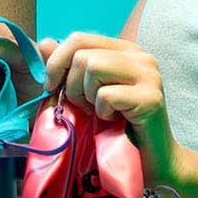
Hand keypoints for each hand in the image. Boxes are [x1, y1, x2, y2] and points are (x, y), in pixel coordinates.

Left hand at [42, 31, 181, 185]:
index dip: (57, 62)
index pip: (79, 39)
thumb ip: (67, 67)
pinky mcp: (151, 97)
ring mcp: (149, 75)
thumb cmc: (116, 127)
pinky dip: (102, 112)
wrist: (151, 159)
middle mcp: (140, 56)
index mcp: (125, 50)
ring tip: (100, 112)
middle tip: (85, 107)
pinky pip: (106, 95)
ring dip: (87, 97)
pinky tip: (114, 121)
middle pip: (82, 54)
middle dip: (72, 85)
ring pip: (93, 67)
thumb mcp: (85, 93)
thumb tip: (45, 42)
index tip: (52, 87)